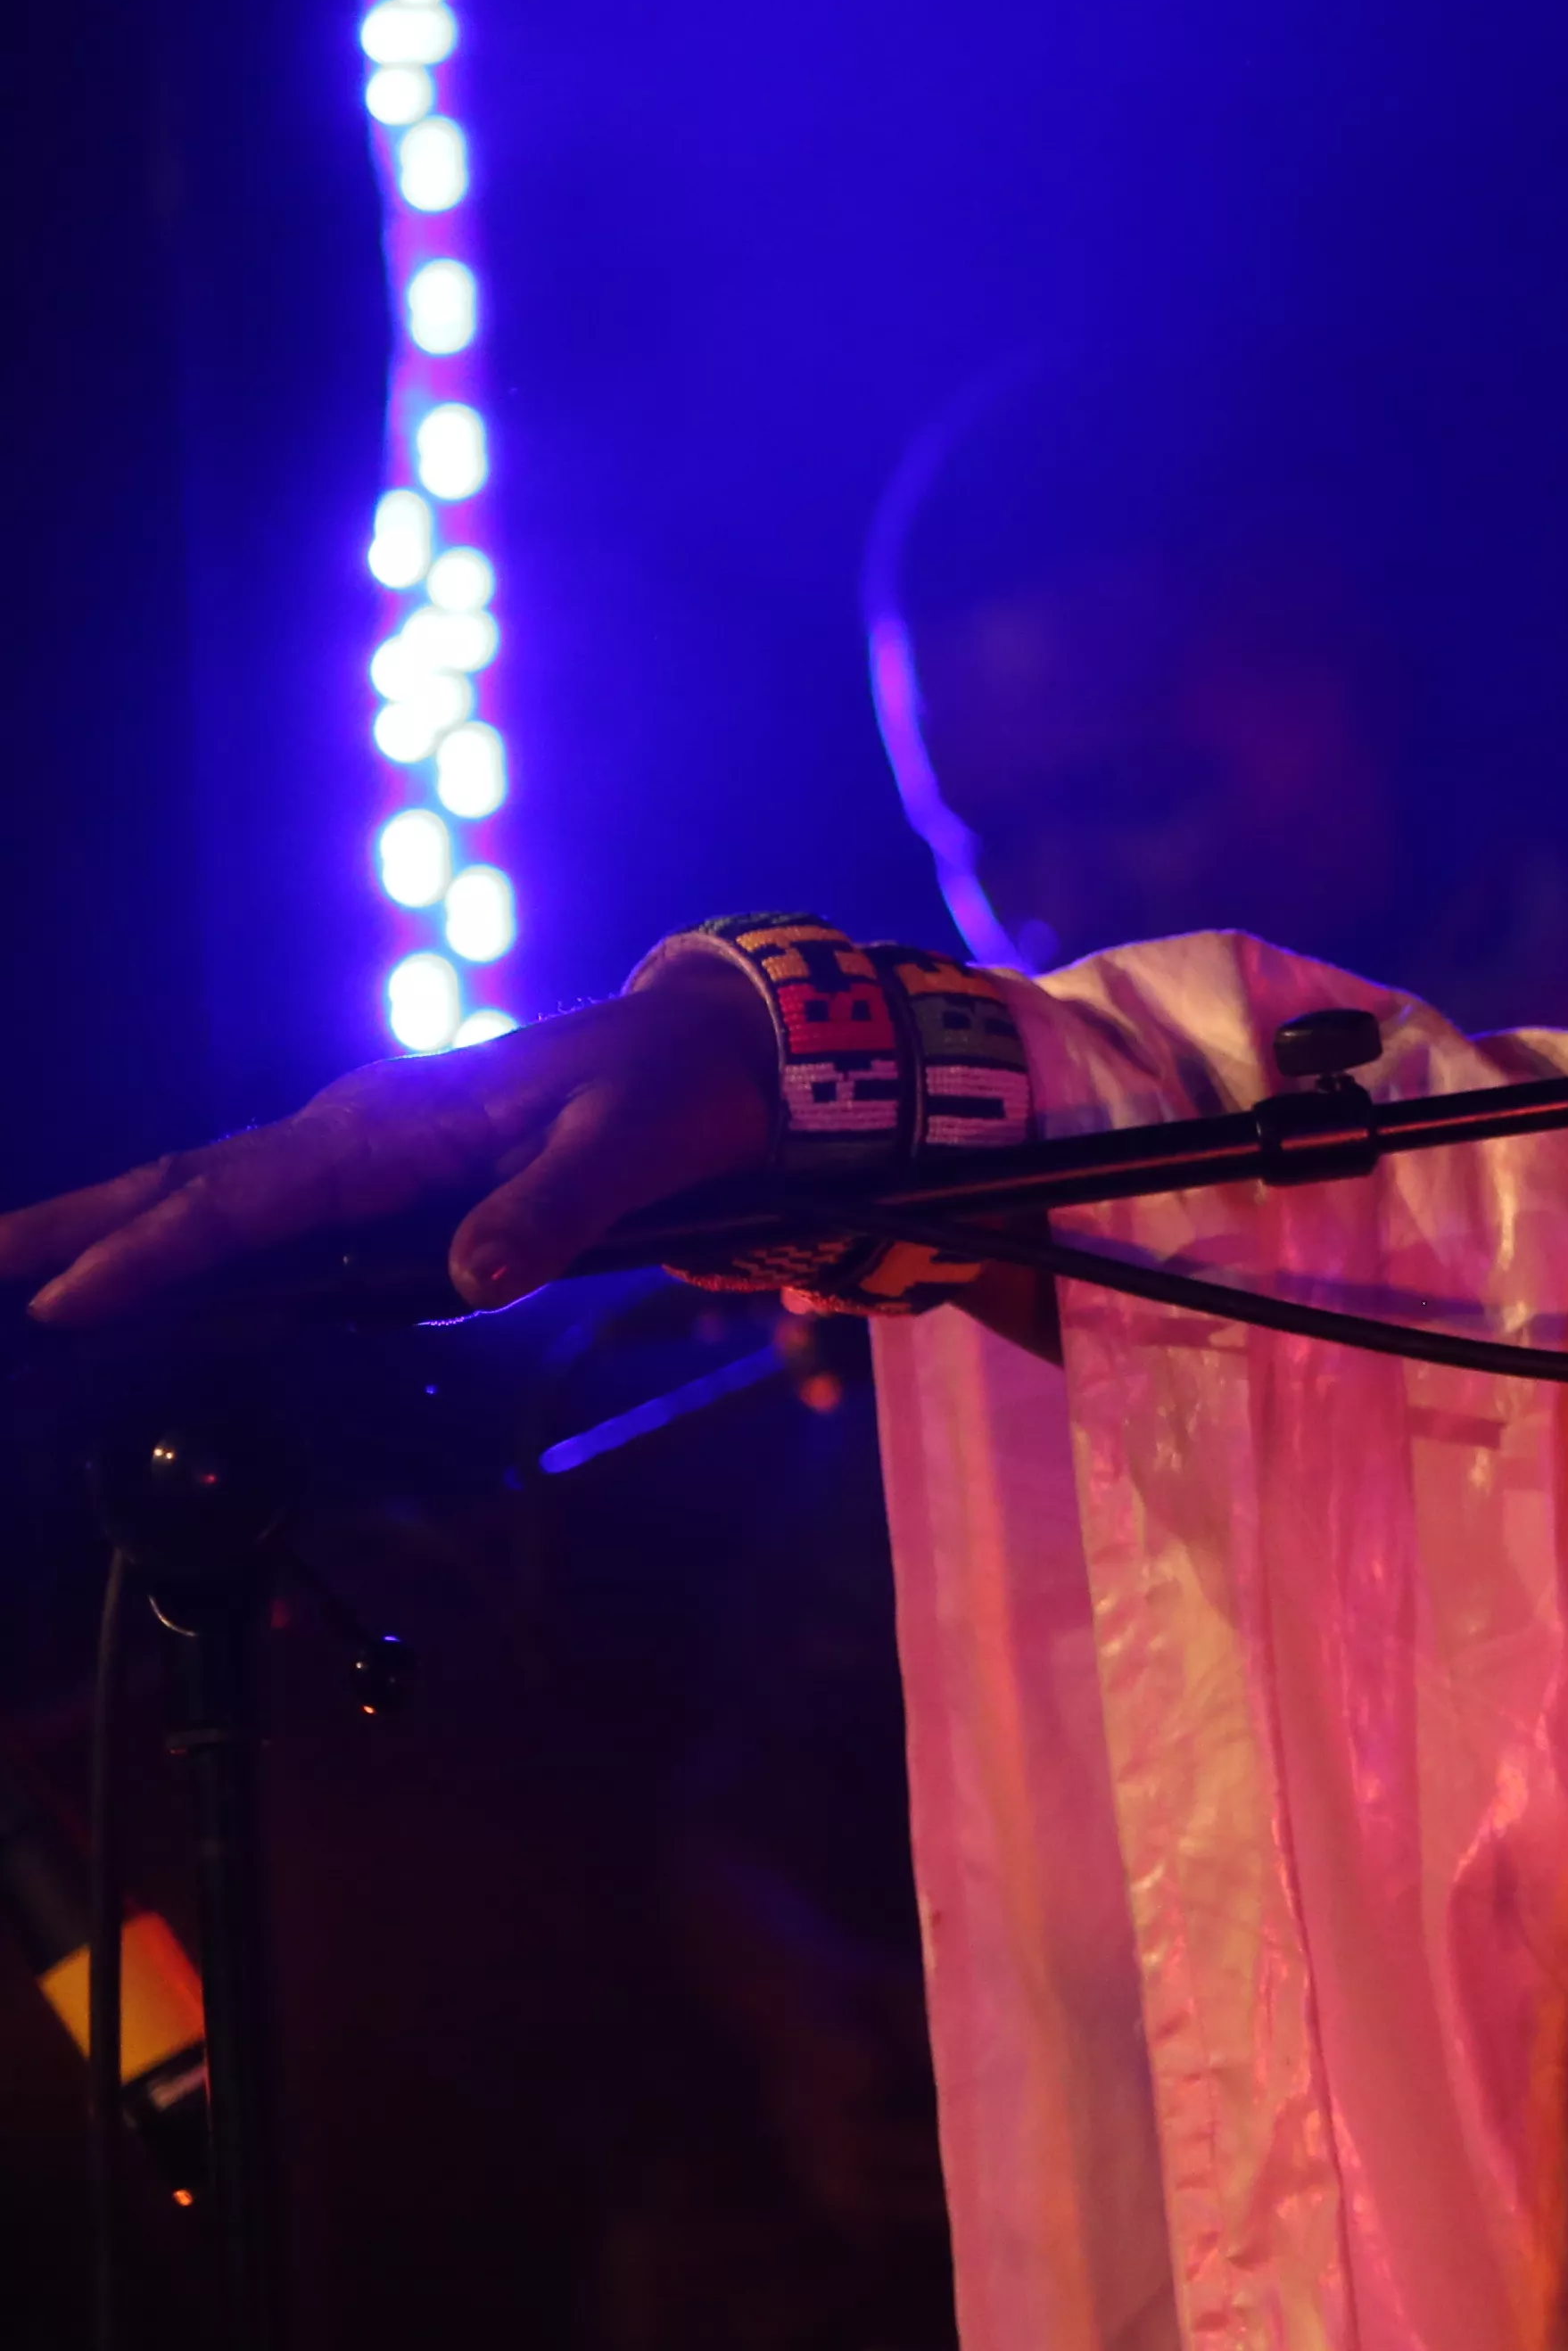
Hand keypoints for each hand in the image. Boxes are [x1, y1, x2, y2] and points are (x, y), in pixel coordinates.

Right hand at [3, 940, 784, 1322]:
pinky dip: (186, 1239)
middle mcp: (356, 1131)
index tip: (72, 1301)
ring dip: (114, 1232)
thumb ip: (554, 1215)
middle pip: (193, 1183)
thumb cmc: (674, 1099)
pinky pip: (261, 1210)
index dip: (161, 1252)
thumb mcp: (635, 1151)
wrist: (715, 1050)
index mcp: (397, 1124)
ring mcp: (360, 1150)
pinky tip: (140, 1280)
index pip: (249, 1197)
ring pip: (211, 1192)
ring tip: (20, 1278)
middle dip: (81, 1229)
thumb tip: (474, 1284)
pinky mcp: (380, 1173)